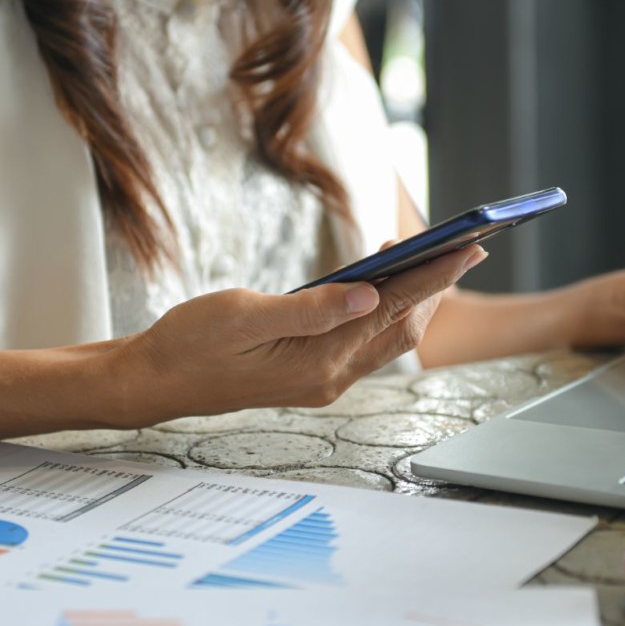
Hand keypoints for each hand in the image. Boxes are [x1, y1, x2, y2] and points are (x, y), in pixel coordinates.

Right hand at [105, 245, 487, 424]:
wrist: (155, 380)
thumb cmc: (190, 343)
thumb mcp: (244, 316)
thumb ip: (310, 309)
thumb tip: (370, 293)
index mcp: (318, 362)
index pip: (392, 309)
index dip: (434, 275)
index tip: (470, 246)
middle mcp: (329, 376)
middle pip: (402, 327)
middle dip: (436, 286)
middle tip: (466, 245)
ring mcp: (321, 378)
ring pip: (386, 336)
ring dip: (413, 298)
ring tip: (431, 259)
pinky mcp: (310, 373)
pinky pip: (363, 341)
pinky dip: (382, 310)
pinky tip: (380, 283)